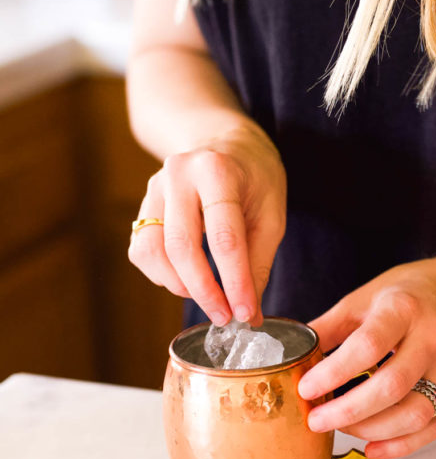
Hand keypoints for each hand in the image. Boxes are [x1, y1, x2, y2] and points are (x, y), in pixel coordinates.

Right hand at [128, 120, 285, 325]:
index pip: (224, 238)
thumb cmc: (255, 177)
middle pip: (181, 247)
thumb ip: (258, 262)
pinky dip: (161, 274)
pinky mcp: (143, 204)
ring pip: (152, 251)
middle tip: (225, 317)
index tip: (246, 314)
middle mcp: (179, 174)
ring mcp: (155, 187)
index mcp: (218, 171)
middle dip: (204, 291)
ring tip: (208, 297)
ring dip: (179, 285)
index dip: (234, 282)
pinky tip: (187, 278)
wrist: (226, 142)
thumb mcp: (272, 212)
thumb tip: (249, 314)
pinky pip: (141, 250)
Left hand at [297, 252, 435, 458]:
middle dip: (347, 411)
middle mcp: (433, 338)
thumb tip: (295, 356)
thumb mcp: (368, 295)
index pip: (368, 346)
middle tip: (315, 420)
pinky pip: (433, 427)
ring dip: (371, 429)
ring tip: (340, 427)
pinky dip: (401, 444)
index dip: (333, 373)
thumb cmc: (413, 291)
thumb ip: (332, 326)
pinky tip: (372, 445)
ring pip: (414, 414)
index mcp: (404, 309)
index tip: (306, 388)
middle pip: (391, 386)